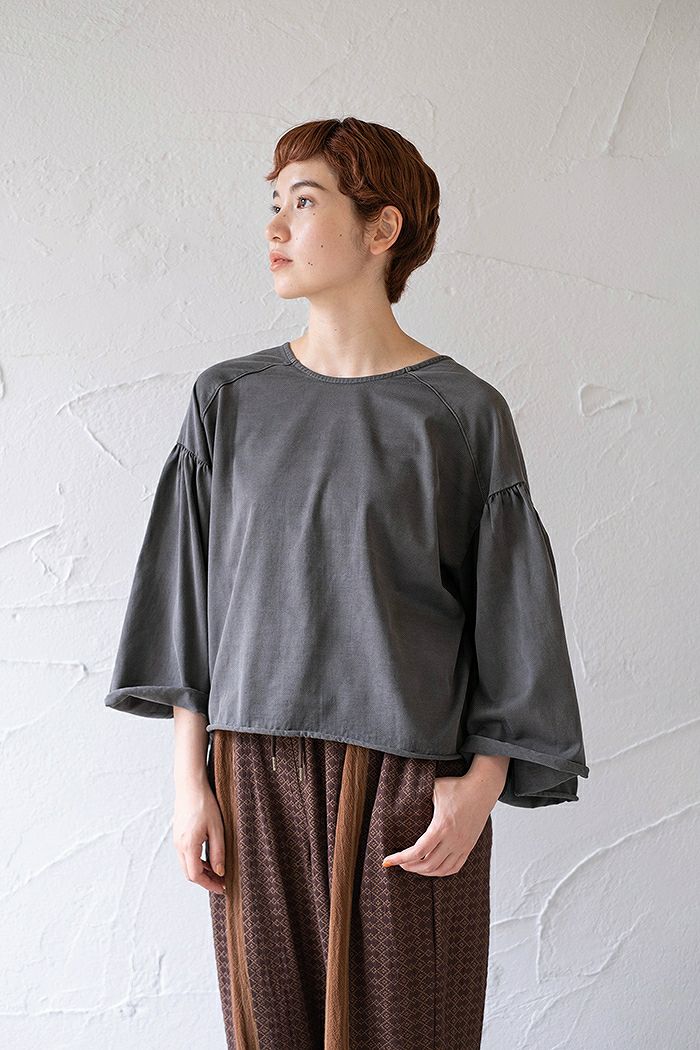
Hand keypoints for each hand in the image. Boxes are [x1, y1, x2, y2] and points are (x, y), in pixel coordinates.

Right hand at [173, 780, 226, 893]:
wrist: (190, 786)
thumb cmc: (205, 804)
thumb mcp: (217, 829)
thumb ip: (218, 852)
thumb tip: (219, 872)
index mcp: (188, 845)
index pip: (196, 875)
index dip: (209, 885)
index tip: (223, 888)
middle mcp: (179, 845)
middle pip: (190, 873)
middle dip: (206, 881)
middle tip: (222, 882)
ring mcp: (177, 841)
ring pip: (187, 865)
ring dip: (202, 872)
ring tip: (219, 871)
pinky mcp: (179, 836)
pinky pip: (186, 856)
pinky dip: (197, 862)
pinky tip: (209, 858)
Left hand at [381, 769, 498, 876]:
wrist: (483, 789)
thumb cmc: (457, 786)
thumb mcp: (435, 788)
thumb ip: (419, 796)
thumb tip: (402, 801)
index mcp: (442, 826)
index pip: (418, 851)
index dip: (401, 858)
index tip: (387, 861)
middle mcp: (453, 839)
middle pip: (428, 865)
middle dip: (409, 867)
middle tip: (399, 863)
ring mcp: (462, 845)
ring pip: (440, 870)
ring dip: (423, 872)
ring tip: (412, 866)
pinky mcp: (468, 847)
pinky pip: (454, 868)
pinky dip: (440, 872)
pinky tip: (431, 868)